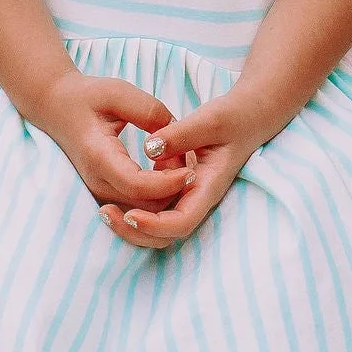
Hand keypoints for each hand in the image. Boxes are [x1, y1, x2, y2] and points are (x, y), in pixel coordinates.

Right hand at [30, 68, 190, 217]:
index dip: (168, 182)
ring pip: (144, 213)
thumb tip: (176, 137)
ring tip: (177, 162)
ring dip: (167, 194)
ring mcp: (99, 192)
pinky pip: (138, 207)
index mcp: (99, 157)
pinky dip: (157, 196)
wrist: (56, 108)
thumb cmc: (87, 98)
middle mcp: (97, 182)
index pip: (137, 185)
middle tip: (188, 160)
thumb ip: (149, 112)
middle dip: (173, 190)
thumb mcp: (119, 93)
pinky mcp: (105, 195)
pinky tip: (165, 169)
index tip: (190, 167)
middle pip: (145, 207)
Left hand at [99, 91, 272, 250]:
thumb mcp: (210, 119)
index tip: (129, 214)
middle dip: (135, 232)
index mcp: (208, 187)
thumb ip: (181, 134)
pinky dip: (134, 208)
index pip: (182, 222)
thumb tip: (150, 149)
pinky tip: (113, 194)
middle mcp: (196, 198)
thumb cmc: (232, 118)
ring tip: (103, 210)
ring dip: (131, 225)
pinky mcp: (177, 187)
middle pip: (166, 235)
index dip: (155, 225)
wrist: (248, 116)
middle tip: (104, 214)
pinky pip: (155, 208)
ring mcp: (187, 195)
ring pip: (158, 226)